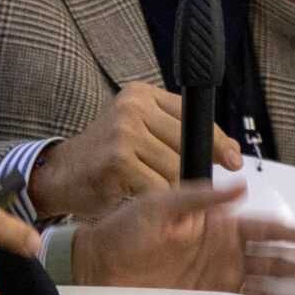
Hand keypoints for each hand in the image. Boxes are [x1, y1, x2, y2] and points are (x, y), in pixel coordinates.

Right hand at [28, 81, 241, 218]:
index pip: (192, 116)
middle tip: (182, 188)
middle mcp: (132, 107)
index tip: (233, 160)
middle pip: (187, 145)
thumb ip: (177, 136)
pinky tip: (139, 198)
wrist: (60, 175)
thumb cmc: (104, 158)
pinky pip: (157, 187)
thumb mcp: (139, 133)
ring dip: (171, 189)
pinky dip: (155, 199)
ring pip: (175, 169)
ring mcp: (124, 131)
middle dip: (191, 171)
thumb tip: (230, 152)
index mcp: (141, 95)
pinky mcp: (118, 159)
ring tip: (152, 192)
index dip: (217, 141)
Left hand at [71, 182, 294, 294]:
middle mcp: (223, 250)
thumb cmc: (124, 229)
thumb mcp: (160, 204)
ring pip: (263, 281)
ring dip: (286, 287)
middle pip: (269, 255)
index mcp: (216, 223)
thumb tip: (240, 184)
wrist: (97, 267)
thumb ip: (200, 195)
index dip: (287, 230)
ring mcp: (217, 277)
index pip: (261, 225)